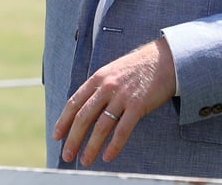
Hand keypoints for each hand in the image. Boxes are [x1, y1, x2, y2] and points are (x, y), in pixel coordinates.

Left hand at [52, 37, 176, 166]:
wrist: (165, 59)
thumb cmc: (138, 68)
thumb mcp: (112, 72)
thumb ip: (99, 88)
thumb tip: (86, 108)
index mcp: (97, 78)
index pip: (75, 102)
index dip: (64, 120)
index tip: (56, 135)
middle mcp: (106, 87)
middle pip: (84, 116)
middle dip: (73, 138)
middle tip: (66, 154)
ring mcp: (122, 96)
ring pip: (101, 126)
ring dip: (91, 146)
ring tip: (85, 161)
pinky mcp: (138, 105)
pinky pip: (122, 130)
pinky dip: (114, 146)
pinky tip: (107, 156)